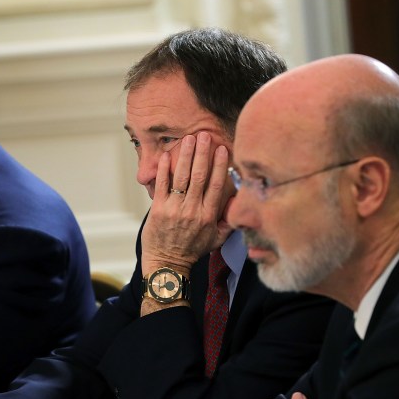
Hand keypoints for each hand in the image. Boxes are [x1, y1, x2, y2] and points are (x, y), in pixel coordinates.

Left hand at [140, 132, 231, 275]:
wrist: (167, 264)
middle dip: (202, 153)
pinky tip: (168, 155)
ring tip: (188, 139)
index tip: (222, 149)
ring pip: (182, 177)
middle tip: (204, 135)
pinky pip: (162, 185)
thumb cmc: (191, 251)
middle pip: (199, 176)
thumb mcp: (216, 240)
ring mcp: (174, 209)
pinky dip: (164, 169)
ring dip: (185, 156)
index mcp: (208, 216)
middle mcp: (192, 210)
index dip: (220, 165)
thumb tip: (241, 206)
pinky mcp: (157, 210)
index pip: (216, 185)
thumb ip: (228, 223)